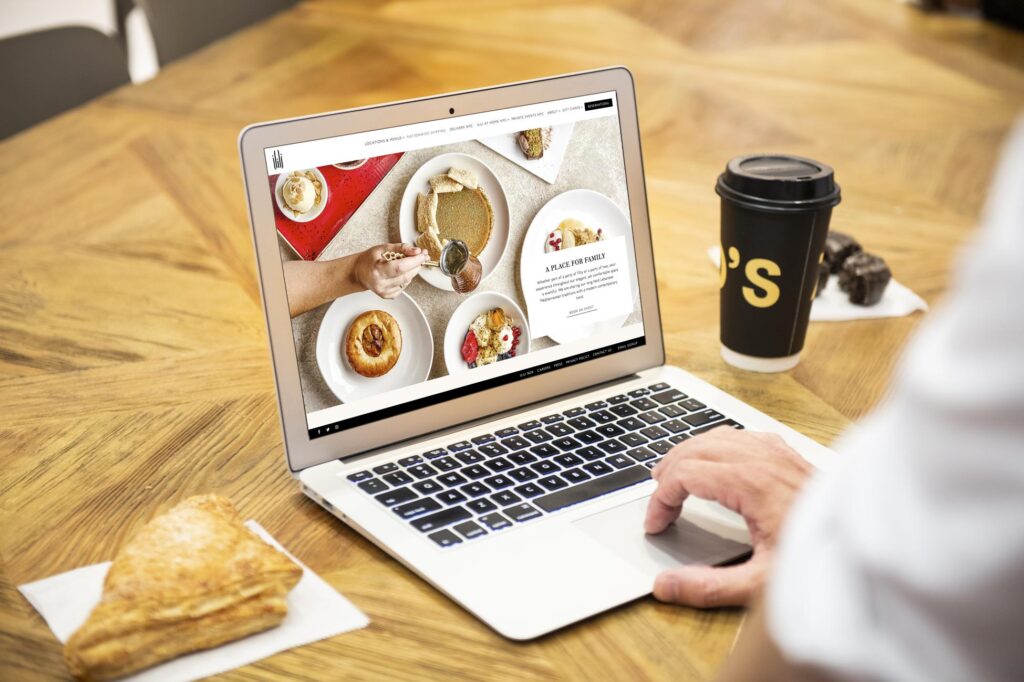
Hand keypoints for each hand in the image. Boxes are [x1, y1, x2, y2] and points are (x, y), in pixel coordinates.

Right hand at [353, 243, 427, 298]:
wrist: (358, 273)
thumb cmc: (369, 259)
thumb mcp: (382, 248)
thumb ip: (400, 248)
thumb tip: (416, 251)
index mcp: (377, 270)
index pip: (401, 267)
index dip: (415, 261)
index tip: (423, 254)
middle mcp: (380, 284)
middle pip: (406, 275)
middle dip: (417, 265)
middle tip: (422, 256)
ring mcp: (384, 292)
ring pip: (407, 281)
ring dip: (413, 271)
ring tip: (414, 262)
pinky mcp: (387, 296)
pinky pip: (403, 287)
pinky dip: (406, 278)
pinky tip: (402, 272)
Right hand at [644, 427, 812, 607]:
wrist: (869, 544)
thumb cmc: (823, 559)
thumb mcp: (761, 585)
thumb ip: (709, 587)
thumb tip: (666, 586)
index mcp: (750, 484)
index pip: (685, 474)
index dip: (661, 499)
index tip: (657, 524)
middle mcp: (762, 460)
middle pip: (695, 449)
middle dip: (668, 472)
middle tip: (657, 500)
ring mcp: (777, 453)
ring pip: (717, 436)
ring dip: (689, 454)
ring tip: (674, 474)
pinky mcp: (789, 455)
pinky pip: (742, 436)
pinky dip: (717, 445)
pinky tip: (716, 461)